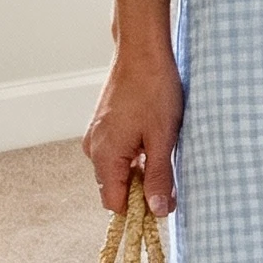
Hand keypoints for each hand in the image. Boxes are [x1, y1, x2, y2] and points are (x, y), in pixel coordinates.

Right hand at [82, 42, 184, 217]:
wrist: (142, 51)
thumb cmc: (154, 91)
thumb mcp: (163, 139)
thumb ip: (159, 178)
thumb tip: (157, 211)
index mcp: (105, 156)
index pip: (114, 203)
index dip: (139, 208)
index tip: (164, 203)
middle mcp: (93, 148)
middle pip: (115, 188)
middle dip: (141, 189)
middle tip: (169, 175)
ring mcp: (95, 136)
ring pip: (117, 170)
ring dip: (139, 170)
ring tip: (162, 150)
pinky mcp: (102, 125)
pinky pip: (116, 153)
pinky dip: (134, 155)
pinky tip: (152, 139)